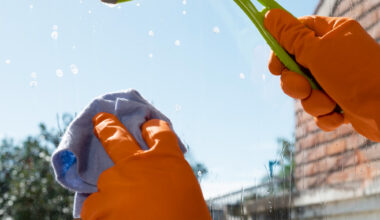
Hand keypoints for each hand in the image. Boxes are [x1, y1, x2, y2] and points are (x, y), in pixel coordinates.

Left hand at [81, 113, 210, 219]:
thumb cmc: (187, 217)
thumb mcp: (186, 190)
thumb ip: (167, 176)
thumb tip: (156, 180)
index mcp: (167, 159)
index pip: (158, 132)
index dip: (152, 128)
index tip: (147, 126)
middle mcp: (138, 163)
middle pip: (117, 137)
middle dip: (107, 126)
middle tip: (100, 119)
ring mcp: (115, 182)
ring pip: (105, 180)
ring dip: (111, 191)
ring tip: (121, 210)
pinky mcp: (98, 205)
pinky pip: (94, 206)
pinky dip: (101, 213)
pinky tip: (112, 219)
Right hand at [264, 9, 379, 141]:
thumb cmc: (356, 76)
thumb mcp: (317, 52)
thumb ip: (290, 36)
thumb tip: (269, 15)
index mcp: (332, 34)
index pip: (297, 31)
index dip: (281, 49)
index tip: (275, 67)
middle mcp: (334, 55)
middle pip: (296, 66)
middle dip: (296, 83)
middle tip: (304, 88)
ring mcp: (338, 80)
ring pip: (306, 91)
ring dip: (314, 102)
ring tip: (330, 104)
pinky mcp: (341, 102)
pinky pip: (319, 109)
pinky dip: (326, 115)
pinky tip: (340, 116)